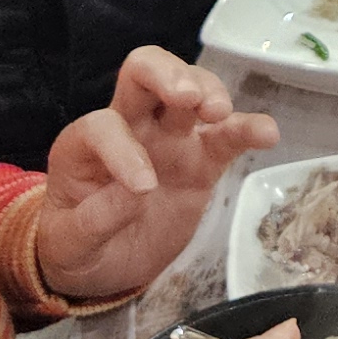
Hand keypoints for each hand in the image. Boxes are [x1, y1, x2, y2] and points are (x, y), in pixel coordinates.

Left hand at [35, 47, 281, 302]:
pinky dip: (248, 129)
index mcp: (85, 143)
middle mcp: (129, 127)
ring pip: (191, 89)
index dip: (123, 150)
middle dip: (167, 74)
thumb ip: (94, 220)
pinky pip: (227, 136)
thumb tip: (137, 191)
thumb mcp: (69, 243)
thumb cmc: (75, 247)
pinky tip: (268, 133)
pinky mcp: (202, 162)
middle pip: (144, 73)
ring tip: (220, 113)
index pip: (104, 125)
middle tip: (189, 97)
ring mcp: (169, 140)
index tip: (144, 189)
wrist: (104, 266)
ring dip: (209, 90)